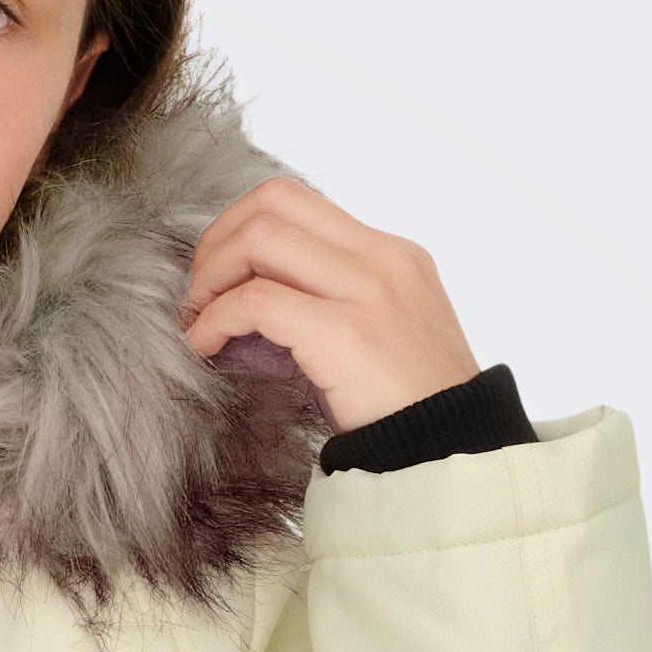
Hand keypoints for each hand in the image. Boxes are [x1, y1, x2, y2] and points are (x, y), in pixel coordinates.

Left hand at [182, 180, 477, 434]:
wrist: (452, 451)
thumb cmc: (408, 407)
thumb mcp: (377, 334)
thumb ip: (328, 303)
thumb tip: (246, 299)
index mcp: (391, 253)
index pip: (297, 201)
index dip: (241, 226)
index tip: (219, 273)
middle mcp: (381, 258)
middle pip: (273, 202)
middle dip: (218, 241)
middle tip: (199, 293)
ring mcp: (367, 291)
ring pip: (260, 237)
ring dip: (211, 275)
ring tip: (200, 319)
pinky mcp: (345, 334)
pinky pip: (256, 301)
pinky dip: (216, 318)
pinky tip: (207, 346)